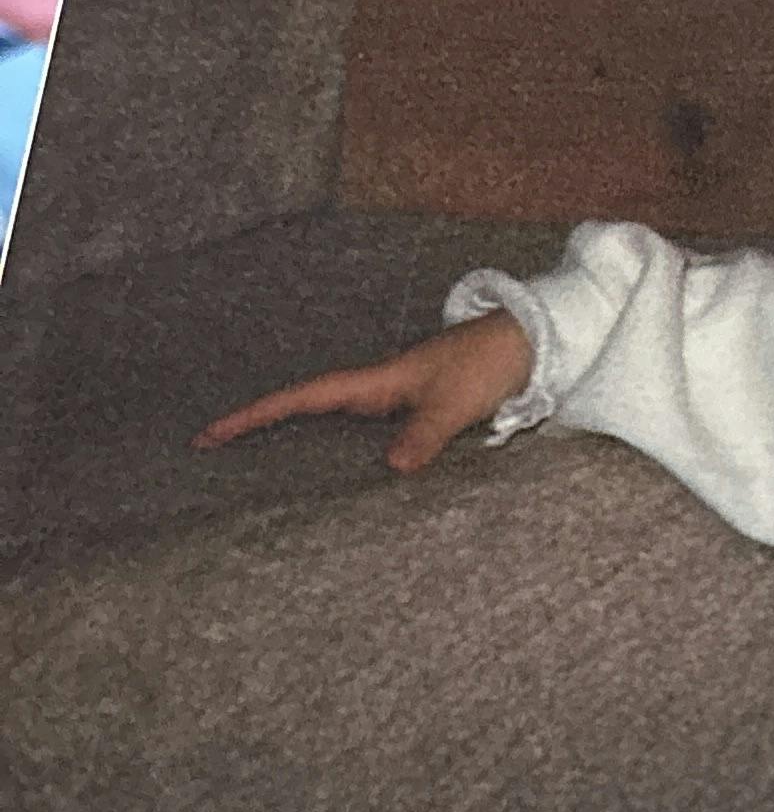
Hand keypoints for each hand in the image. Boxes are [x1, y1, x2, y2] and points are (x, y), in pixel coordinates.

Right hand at [195, 311, 534, 472]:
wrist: (527, 343)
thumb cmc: (488, 364)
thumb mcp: (456, 402)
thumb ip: (425, 434)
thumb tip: (393, 467)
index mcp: (374, 382)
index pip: (301, 399)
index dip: (256, 415)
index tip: (211, 433)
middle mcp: (375, 390)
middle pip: (302, 409)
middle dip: (257, 426)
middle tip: (207, 448)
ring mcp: (392, 400)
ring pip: (329, 421)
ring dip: (292, 437)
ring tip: (245, 464)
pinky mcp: (413, 410)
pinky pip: (362, 431)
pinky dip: (336, 445)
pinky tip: (326, 469)